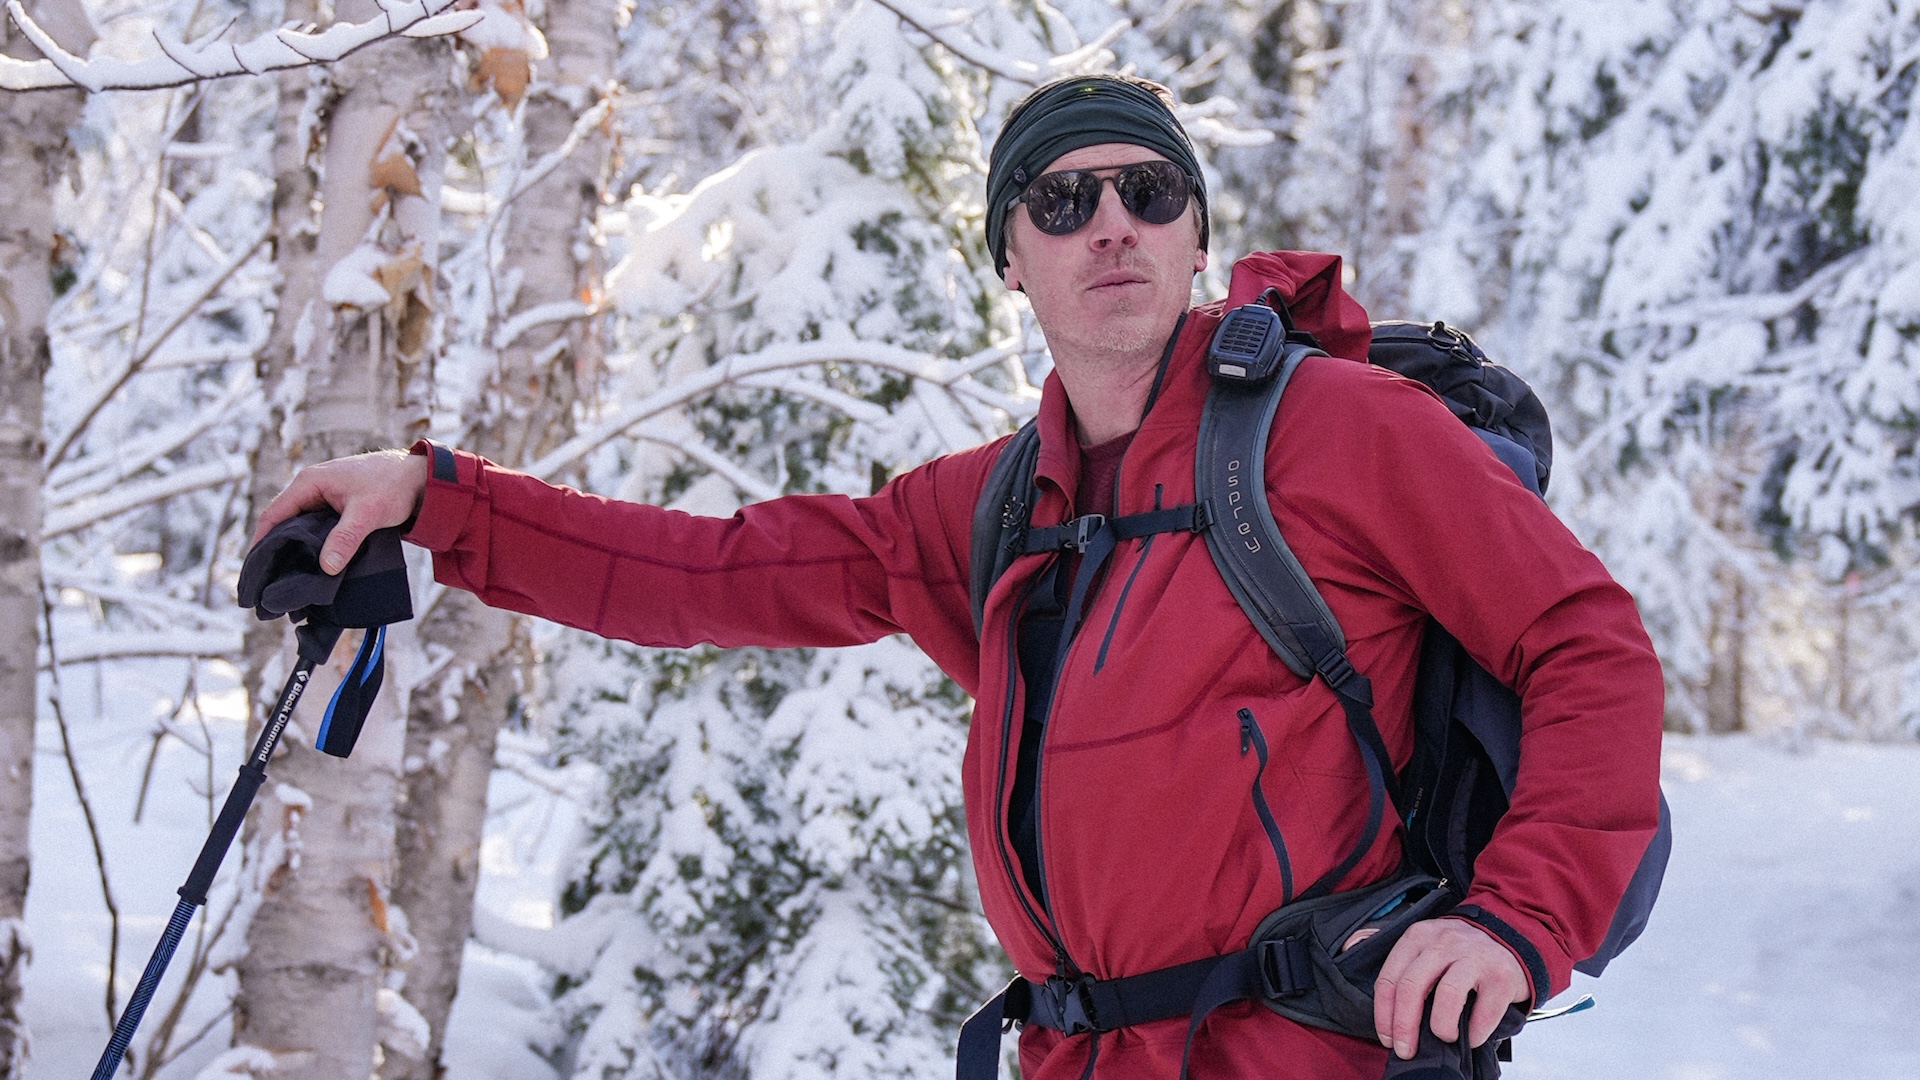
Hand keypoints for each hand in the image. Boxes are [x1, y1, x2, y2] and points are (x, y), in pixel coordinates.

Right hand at [254, 449, 429, 573]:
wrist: (420, 478)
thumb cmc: (393, 486)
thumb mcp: (368, 513)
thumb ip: (346, 538)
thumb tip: (325, 568)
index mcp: (309, 482)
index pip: (274, 514)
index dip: (261, 542)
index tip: (254, 570)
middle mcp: (311, 488)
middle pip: (282, 523)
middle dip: (274, 550)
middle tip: (266, 581)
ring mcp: (323, 498)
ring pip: (299, 528)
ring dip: (294, 550)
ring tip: (285, 579)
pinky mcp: (336, 509)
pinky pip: (316, 529)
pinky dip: (312, 546)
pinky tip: (312, 567)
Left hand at [1373, 917, 1528, 1059]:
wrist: (1510, 940)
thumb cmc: (1461, 954)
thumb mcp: (1429, 949)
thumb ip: (1408, 973)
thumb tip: (1390, 1020)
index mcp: (1418, 936)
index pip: (1390, 978)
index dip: (1384, 1014)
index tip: (1387, 1038)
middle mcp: (1444, 942)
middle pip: (1412, 987)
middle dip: (1404, 1026)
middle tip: (1406, 1050)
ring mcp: (1474, 956)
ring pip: (1446, 995)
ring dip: (1441, 1027)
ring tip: (1445, 1037)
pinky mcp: (1501, 975)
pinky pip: (1483, 1013)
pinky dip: (1474, 1034)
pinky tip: (1472, 1038)